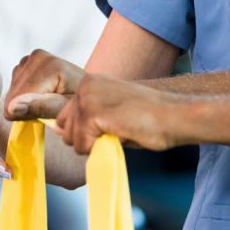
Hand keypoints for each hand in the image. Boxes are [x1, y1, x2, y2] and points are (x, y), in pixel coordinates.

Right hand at [4, 48, 84, 119]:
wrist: (85, 86)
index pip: (17, 99)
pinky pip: (15, 82)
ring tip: (46, 99)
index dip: (25, 114)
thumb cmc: (77, 100)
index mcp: (50, 67)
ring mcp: (33, 56)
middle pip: (14, 94)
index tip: (42, 114)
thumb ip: (40, 108)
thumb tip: (13, 108)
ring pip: (12, 89)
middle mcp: (39, 56)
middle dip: (26, 106)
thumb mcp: (64, 109)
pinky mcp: (30, 59)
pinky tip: (40, 92)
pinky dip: (24, 91)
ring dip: (25, 99)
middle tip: (47, 105)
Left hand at [56, 73, 180, 154]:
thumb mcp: (110, 112)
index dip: (86, 130)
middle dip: (86, 138)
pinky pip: (83, 146)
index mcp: (91, 81)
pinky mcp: (93, 113)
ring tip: (120, 130)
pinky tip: (121, 133)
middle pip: (65, 129)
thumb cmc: (148, 117)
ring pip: (73, 140)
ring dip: (95, 144)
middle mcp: (86, 85)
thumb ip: (85, 118)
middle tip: (116, 129)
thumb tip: (57, 130)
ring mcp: (88, 97)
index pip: (66, 117)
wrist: (173, 115)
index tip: (111, 125)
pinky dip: (100, 148)